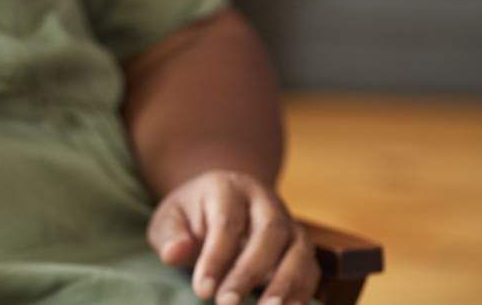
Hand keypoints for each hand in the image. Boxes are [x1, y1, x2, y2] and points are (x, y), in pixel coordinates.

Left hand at [148, 170, 317, 304]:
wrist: (217, 204)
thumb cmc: (190, 216)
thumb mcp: (170, 219)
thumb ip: (171, 236)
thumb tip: (173, 253)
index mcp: (228, 188)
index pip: (226, 222)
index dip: (215, 258)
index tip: (202, 291)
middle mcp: (264, 201)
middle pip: (268, 231)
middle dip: (248, 272)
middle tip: (226, 304)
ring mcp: (287, 222)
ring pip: (298, 247)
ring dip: (285, 283)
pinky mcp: (299, 245)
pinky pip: (310, 267)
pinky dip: (302, 290)